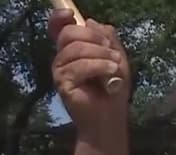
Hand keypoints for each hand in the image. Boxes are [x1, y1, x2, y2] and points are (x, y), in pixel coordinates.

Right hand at [49, 10, 131, 132]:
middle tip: (112, 51)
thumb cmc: (113, 89)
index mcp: (74, 49)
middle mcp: (63, 58)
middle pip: (69, 33)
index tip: (70, 14)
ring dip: (100, 54)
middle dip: (93, 38)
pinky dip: (98, 66)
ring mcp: (60, 70)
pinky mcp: (62, 83)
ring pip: (75, 49)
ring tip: (115, 66)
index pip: (58, 28)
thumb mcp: (116, 58)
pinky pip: (78, 66)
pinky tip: (110, 72)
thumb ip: (108, 38)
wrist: (110, 118)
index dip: (59, 18)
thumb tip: (91, 21)